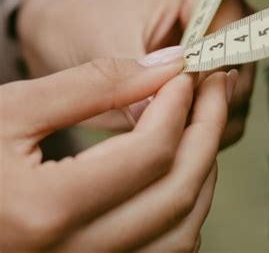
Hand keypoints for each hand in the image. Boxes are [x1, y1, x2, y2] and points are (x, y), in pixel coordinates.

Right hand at [0, 53, 235, 250]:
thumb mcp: (13, 108)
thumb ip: (93, 84)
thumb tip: (164, 65)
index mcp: (43, 213)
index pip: (152, 152)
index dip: (179, 103)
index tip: (187, 71)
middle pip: (179, 191)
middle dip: (209, 129)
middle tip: (217, 87)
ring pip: (183, 229)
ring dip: (203, 169)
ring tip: (203, 121)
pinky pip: (165, 251)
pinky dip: (185, 206)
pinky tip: (181, 167)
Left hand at [17, 0, 253, 146]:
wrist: (72, 35)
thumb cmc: (87, 25)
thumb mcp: (104, 45)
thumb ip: (136, 79)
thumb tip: (161, 124)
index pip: (231, 37)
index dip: (207, 75)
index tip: (175, 100)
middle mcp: (224, 14)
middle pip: (242, 68)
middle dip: (207, 102)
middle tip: (168, 122)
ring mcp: (223, 47)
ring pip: (238, 94)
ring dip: (206, 119)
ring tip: (165, 128)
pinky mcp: (214, 76)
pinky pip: (225, 110)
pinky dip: (202, 127)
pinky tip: (171, 131)